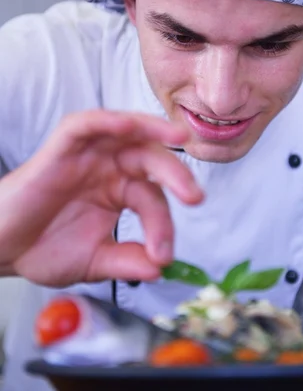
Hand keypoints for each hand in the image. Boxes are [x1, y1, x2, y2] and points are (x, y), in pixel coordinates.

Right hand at [0, 110, 202, 286]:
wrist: (1, 249)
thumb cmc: (42, 248)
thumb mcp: (95, 261)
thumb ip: (127, 261)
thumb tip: (159, 268)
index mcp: (120, 190)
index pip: (152, 198)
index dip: (163, 225)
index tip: (163, 255)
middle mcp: (109, 167)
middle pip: (151, 158)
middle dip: (177, 174)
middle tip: (195, 197)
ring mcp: (88, 155)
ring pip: (127, 130)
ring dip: (153, 128)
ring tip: (178, 136)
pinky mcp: (63, 147)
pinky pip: (87, 125)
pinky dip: (108, 121)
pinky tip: (128, 126)